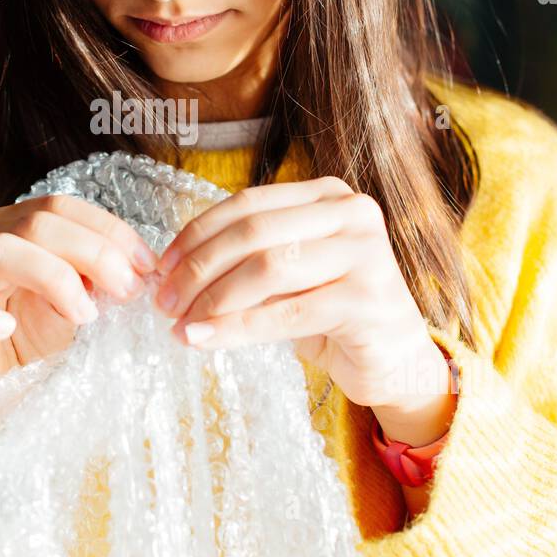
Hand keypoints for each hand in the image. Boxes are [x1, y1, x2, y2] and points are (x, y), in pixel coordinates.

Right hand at [0, 194, 157, 452]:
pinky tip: (6, 329)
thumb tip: (138, 269)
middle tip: (127, 291)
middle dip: (93, 252)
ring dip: (53, 277)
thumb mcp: (75, 304)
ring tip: (84, 314)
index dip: (108, 230)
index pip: (60, 207)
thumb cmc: (30, 340)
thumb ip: (97, 280)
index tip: (147, 266)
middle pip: (36, 222)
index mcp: (12, 227)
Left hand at [152, 176, 455, 439]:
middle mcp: (353, 212)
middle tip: (164, 301)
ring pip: (268, 268)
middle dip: (199, 268)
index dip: (198, 233)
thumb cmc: (333, 314)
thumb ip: (246, 259)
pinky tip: (204, 340)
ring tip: (181, 325)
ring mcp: (367, 253)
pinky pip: (287, 313)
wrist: (396, 362)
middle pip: (254, 231)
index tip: (160, 267)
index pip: (248, 203)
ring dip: (214, 299)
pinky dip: (237, 328)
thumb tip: (171, 270)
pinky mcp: (369, 299)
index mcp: (328, 194)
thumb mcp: (287, 276)